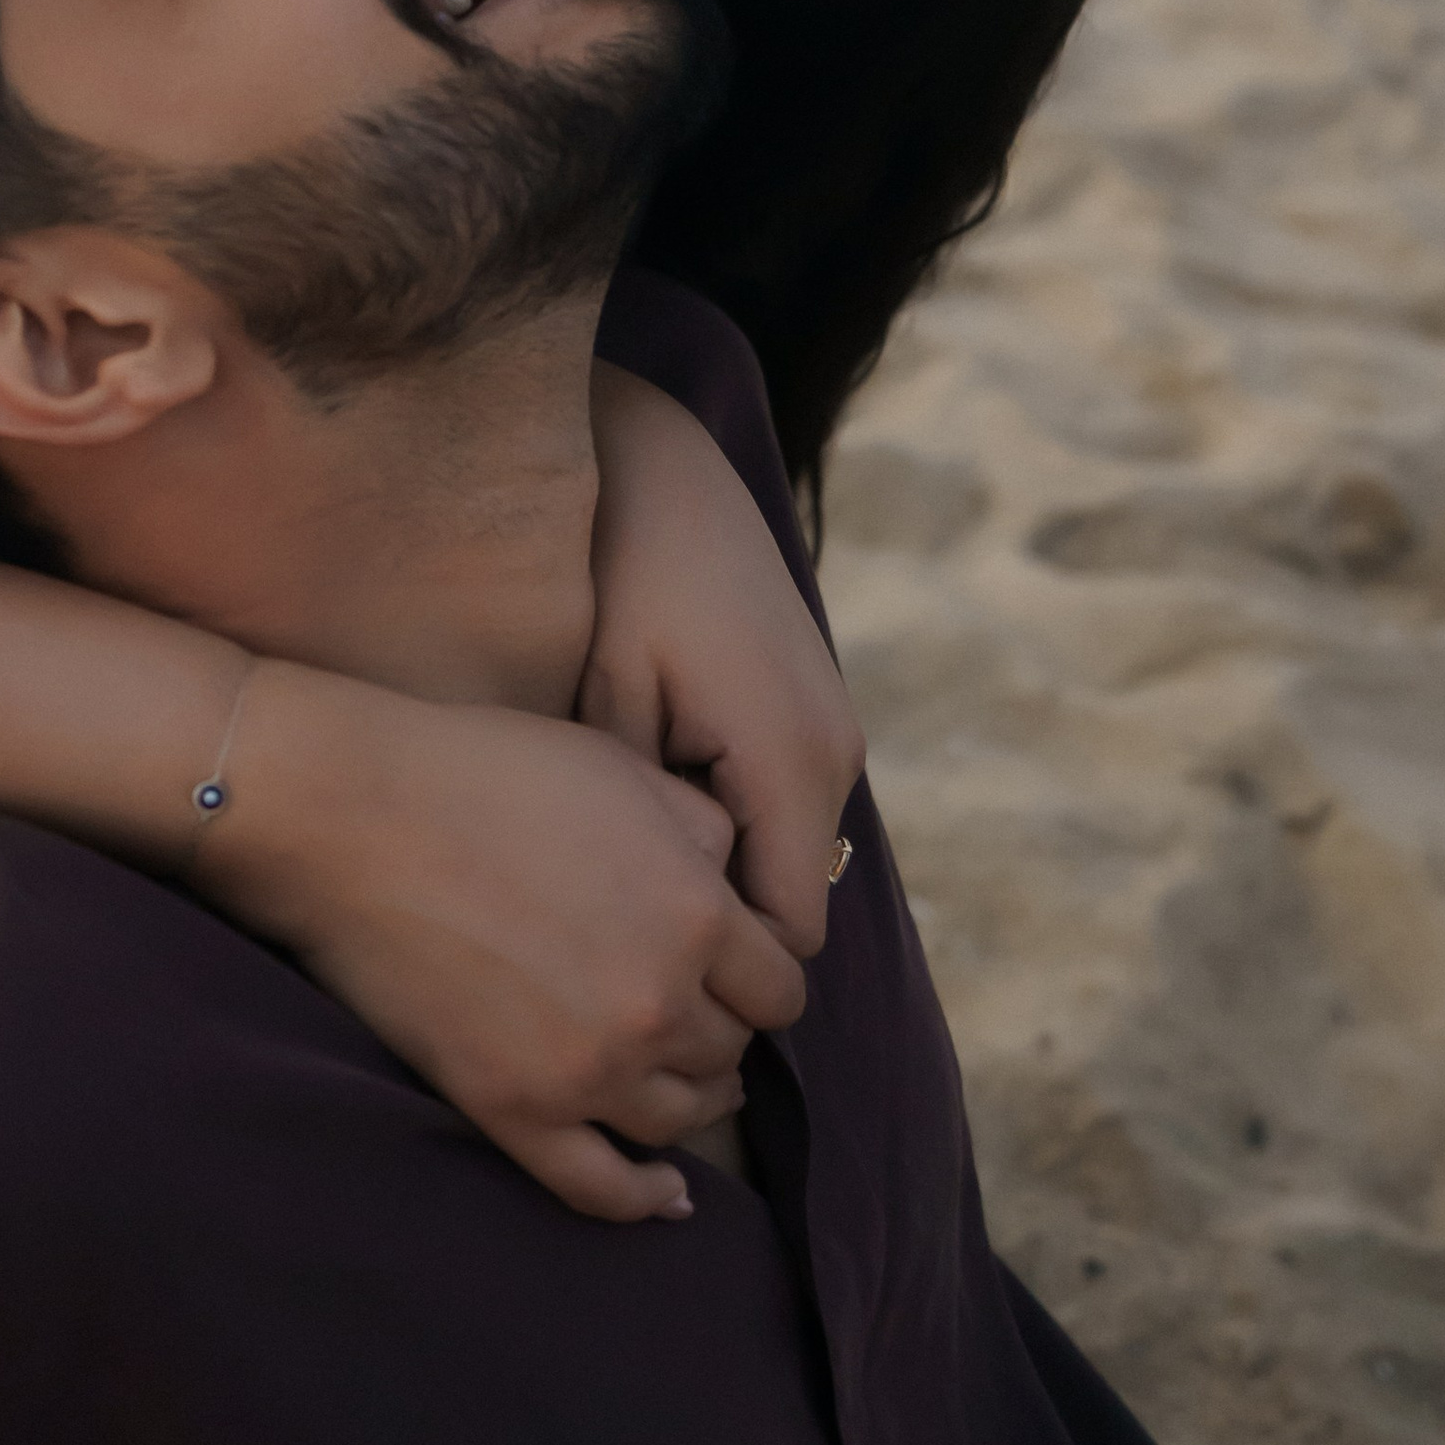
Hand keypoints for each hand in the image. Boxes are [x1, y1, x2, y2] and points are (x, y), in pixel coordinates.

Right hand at [196, 663, 808, 1223]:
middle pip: (731, 1051)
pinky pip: (600, 1186)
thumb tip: (736, 882)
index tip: (732, 965)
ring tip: (672, 1072)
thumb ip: (704, 831)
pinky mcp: (514, 1110)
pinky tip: (665, 1193)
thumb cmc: (487, 773)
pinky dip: (642, 1197)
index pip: (780, 987)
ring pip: (680, 1117)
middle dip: (718, 1025)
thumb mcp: (622, 769)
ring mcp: (585, 1069)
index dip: (758, 973)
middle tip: (688, 1003)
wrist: (355, 817)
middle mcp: (656, 1004)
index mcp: (696, 915)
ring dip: (687, 1095)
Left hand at [582, 361, 863, 958]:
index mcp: (791, 761)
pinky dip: (725, 821)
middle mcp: (834, 752)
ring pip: (784, 853)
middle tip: (610, 941)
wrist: (657, 465)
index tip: (630, 979)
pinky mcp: (810, 705)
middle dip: (714, 932)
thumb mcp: (609, 706)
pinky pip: (779, 802)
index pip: (785, 934)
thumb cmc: (618, 577)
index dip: (717, 974)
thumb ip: (642, 824)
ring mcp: (831, 725)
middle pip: (790, 902)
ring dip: (718, 871)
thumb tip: (649, 924)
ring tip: (618, 866)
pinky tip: (644, 796)